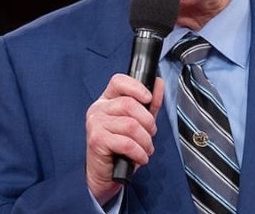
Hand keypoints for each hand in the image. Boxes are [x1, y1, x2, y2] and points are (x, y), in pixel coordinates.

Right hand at [85, 75, 164, 204]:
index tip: (148, 99)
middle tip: (151, 134)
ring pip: (130, 125)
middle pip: (129, 104)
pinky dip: (139, 152)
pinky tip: (141, 157)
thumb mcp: (139, 122)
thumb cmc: (121, 147)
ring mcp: (95, 123)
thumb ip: (150, 103)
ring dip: (145, 140)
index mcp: (107, 100)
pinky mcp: (96, 140)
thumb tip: (159, 83)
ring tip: (146, 148)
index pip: (119, 81)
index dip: (136, 87)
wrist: (106, 174)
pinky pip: (126, 143)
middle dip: (147, 121)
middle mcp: (98, 108)